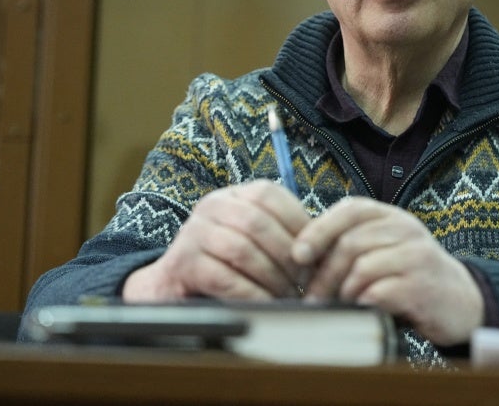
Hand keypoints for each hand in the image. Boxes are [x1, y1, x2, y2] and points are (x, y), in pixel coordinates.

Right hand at [123, 179, 310, 301]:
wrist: (173, 285)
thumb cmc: (226, 262)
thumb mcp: (254, 239)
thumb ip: (283, 235)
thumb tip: (324, 247)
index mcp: (234, 194)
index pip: (271, 195)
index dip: (298, 224)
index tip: (315, 253)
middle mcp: (211, 206)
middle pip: (258, 223)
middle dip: (287, 255)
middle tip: (304, 281)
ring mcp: (194, 232)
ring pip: (242, 250)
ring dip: (271, 277)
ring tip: (287, 295)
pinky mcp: (183, 263)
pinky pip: (224, 278)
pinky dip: (251, 293)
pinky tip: (265, 304)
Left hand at [291, 197, 483, 345]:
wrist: (460, 301)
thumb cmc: (411, 276)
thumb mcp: (385, 249)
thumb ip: (352, 244)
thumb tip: (301, 255)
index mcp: (392, 217)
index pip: (350, 210)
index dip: (319, 230)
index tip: (298, 255)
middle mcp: (406, 230)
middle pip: (351, 243)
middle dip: (325, 274)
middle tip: (314, 297)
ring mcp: (417, 257)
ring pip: (362, 268)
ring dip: (343, 292)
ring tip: (340, 305)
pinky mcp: (422, 286)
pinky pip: (378, 292)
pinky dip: (362, 304)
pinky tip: (362, 312)